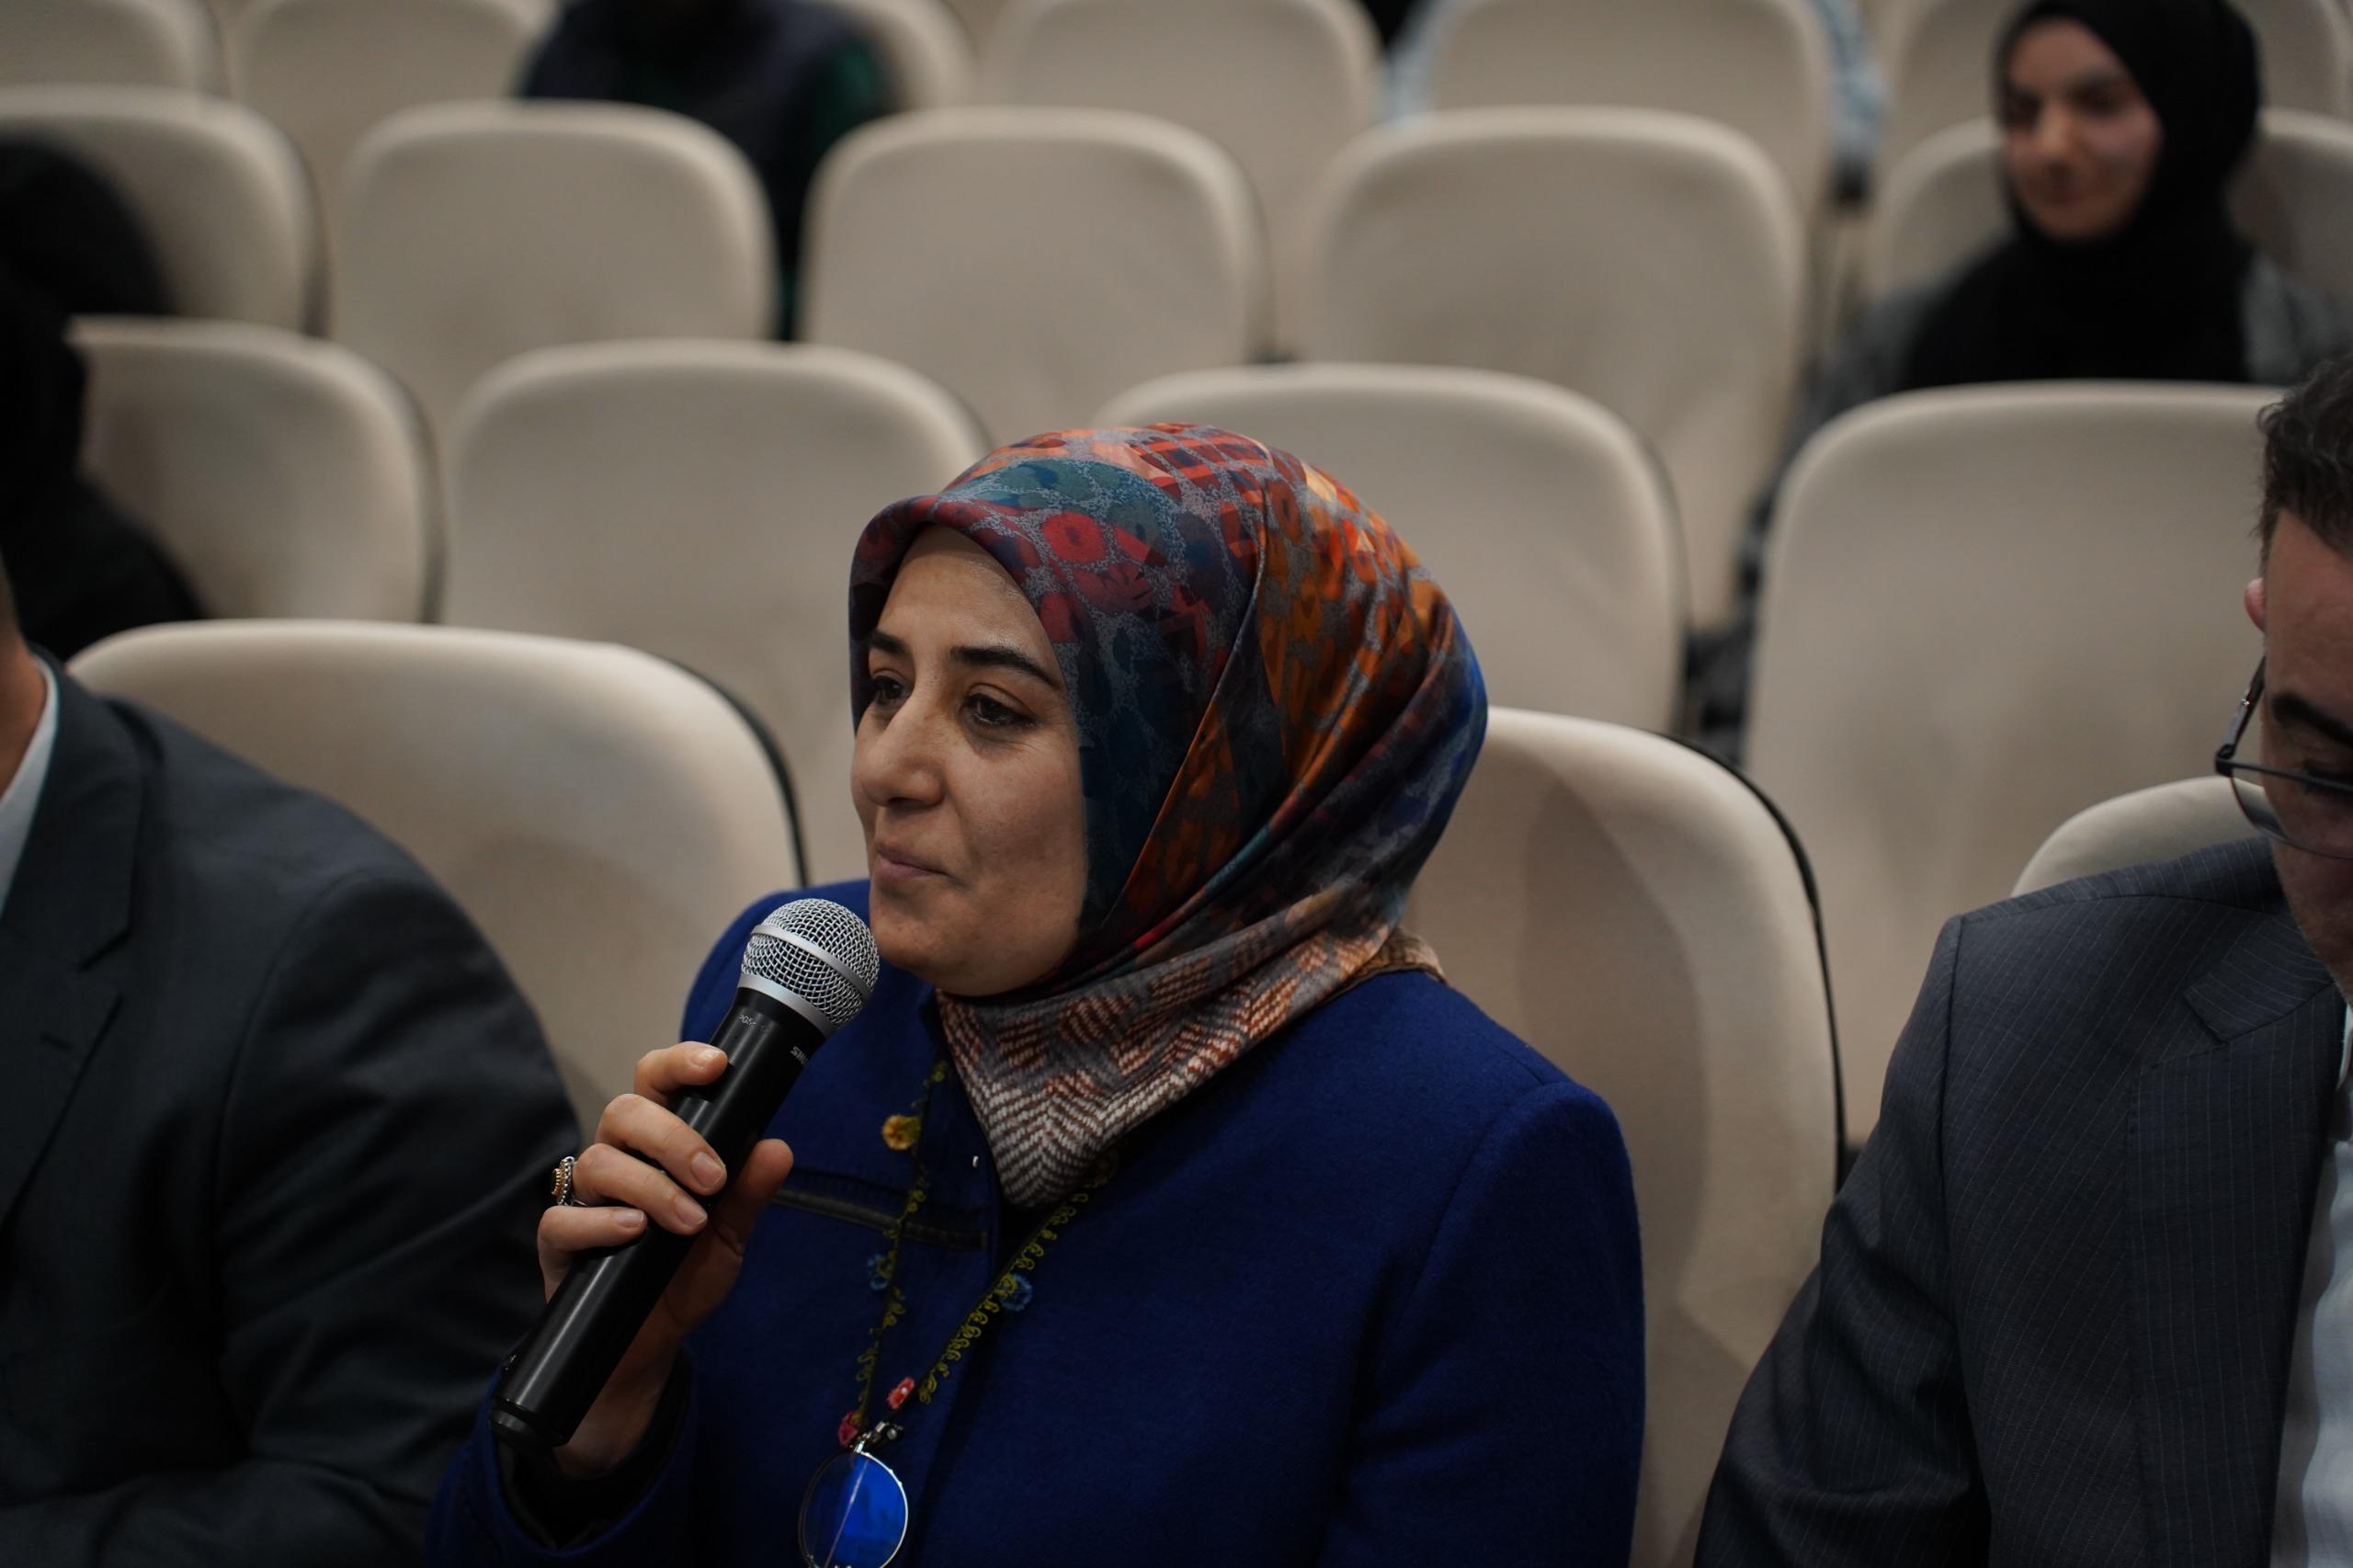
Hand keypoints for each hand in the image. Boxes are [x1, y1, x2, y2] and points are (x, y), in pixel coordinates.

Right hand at [535, 1042, 794, 1476]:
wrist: (651, 1344)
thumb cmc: (685, 1276)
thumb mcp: (729, 1236)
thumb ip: (749, 1193)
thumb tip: (777, 1149)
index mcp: (656, 1144)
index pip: (657, 1083)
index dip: (680, 1062)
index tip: (716, 1065)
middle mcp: (617, 1159)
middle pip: (625, 1111)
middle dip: (674, 1138)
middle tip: (713, 1178)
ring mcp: (584, 1199)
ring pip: (599, 1161)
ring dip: (652, 1187)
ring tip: (690, 1222)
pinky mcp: (559, 1242)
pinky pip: (564, 1218)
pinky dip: (603, 1222)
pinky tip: (635, 1232)